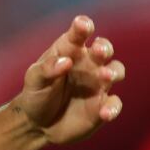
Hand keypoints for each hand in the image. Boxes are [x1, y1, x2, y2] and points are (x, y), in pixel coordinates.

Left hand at [11, 15, 125, 144]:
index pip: (78, 34)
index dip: (82, 26)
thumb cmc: (36, 93)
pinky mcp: (102, 106)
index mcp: (68, 50)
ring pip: (115, 71)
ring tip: (105, 76)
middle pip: (103, 49)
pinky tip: (104, 113)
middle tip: (98, 51)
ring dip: (113, 72)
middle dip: (104, 47)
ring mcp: (97, 84)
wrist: (38, 124)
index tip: (83, 25)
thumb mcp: (34, 79)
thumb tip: (65, 61)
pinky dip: (112, 107)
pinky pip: (114, 103)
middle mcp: (87, 64)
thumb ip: (46, 68)